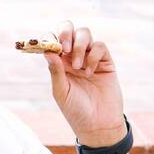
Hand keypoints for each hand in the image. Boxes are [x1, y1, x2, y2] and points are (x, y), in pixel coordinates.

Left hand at [42, 20, 125, 144]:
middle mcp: (73, 57)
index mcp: (59, 63)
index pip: (52, 40)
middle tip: (65, 48)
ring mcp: (90, 58)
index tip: (50, 46)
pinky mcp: (105, 62)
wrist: (98, 125)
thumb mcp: (61, 92)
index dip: (49, 38)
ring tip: (78, 67)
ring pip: (85, 33)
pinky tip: (90, 73)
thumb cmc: (76, 111)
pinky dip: (93, 56)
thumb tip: (48, 51)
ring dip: (80, 46)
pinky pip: (100, 46)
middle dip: (65, 32)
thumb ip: (55, 72)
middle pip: (69, 29)